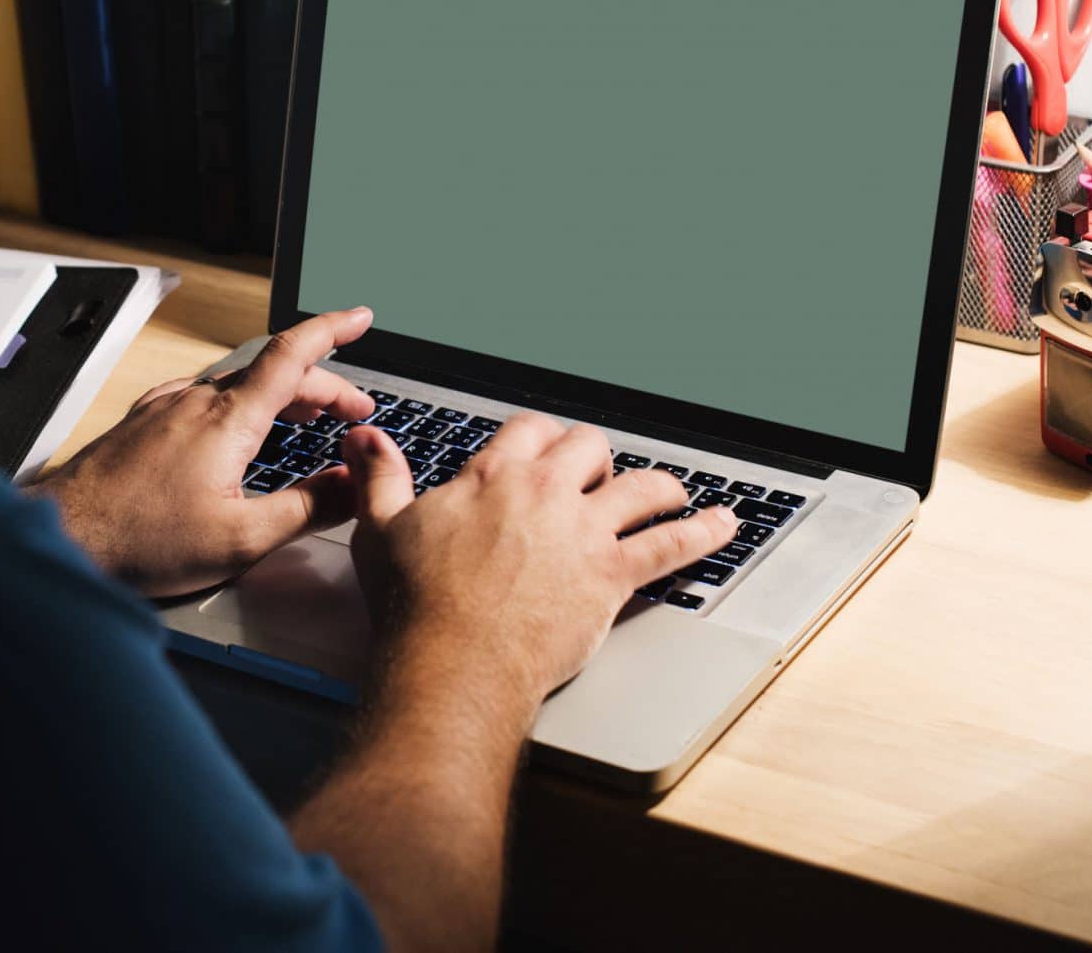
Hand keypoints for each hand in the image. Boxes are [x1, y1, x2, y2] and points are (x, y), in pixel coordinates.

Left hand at [38, 307, 377, 596]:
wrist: (61, 537)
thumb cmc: (139, 541)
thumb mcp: (241, 539)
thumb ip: (305, 508)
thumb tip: (352, 485)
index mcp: (227, 420)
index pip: (292, 355)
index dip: (332, 330)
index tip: (360, 317)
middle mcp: (195, 402)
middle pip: (273, 373)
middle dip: (323, 385)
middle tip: (355, 410)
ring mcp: (165, 409)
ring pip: (237, 384)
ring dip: (281, 394)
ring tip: (307, 416)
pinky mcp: (143, 424)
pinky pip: (202, 397)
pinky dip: (239, 403)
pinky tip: (235, 426)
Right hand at [342, 414, 736, 713]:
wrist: (453, 663)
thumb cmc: (414, 605)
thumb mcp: (381, 528)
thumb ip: (380, 476)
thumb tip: (366, 437)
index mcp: (493, 474)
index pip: (530, 428)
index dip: (541, 436)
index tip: (544, 447)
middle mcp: (546, 492)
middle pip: (590, 446)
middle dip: (596, 457)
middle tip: (598, 474)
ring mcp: (584, 531)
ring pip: (643, 485)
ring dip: (662, 486)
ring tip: (674, 491)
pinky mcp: (612, 575)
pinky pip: (672, 544)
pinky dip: (704, 532)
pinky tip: (725, 525)